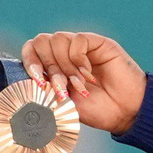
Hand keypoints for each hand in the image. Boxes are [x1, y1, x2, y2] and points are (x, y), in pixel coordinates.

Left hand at [22, 32, 146, 135]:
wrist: (124, 112)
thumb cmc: (96, 110)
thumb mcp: (63, 104)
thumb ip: (45, 90)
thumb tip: (28, 82)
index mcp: (53, 67)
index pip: (30, 50)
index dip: (29, 62)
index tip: (37, 81)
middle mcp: (65, 53)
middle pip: (41, 42)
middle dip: (48, 67)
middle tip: (61, 88)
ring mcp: (81, 47)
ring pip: (57, 39)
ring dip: (64, 66)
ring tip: (78, 85)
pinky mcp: (97, 42)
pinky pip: (77, 40)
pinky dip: (79, 60)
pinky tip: (88, 75)